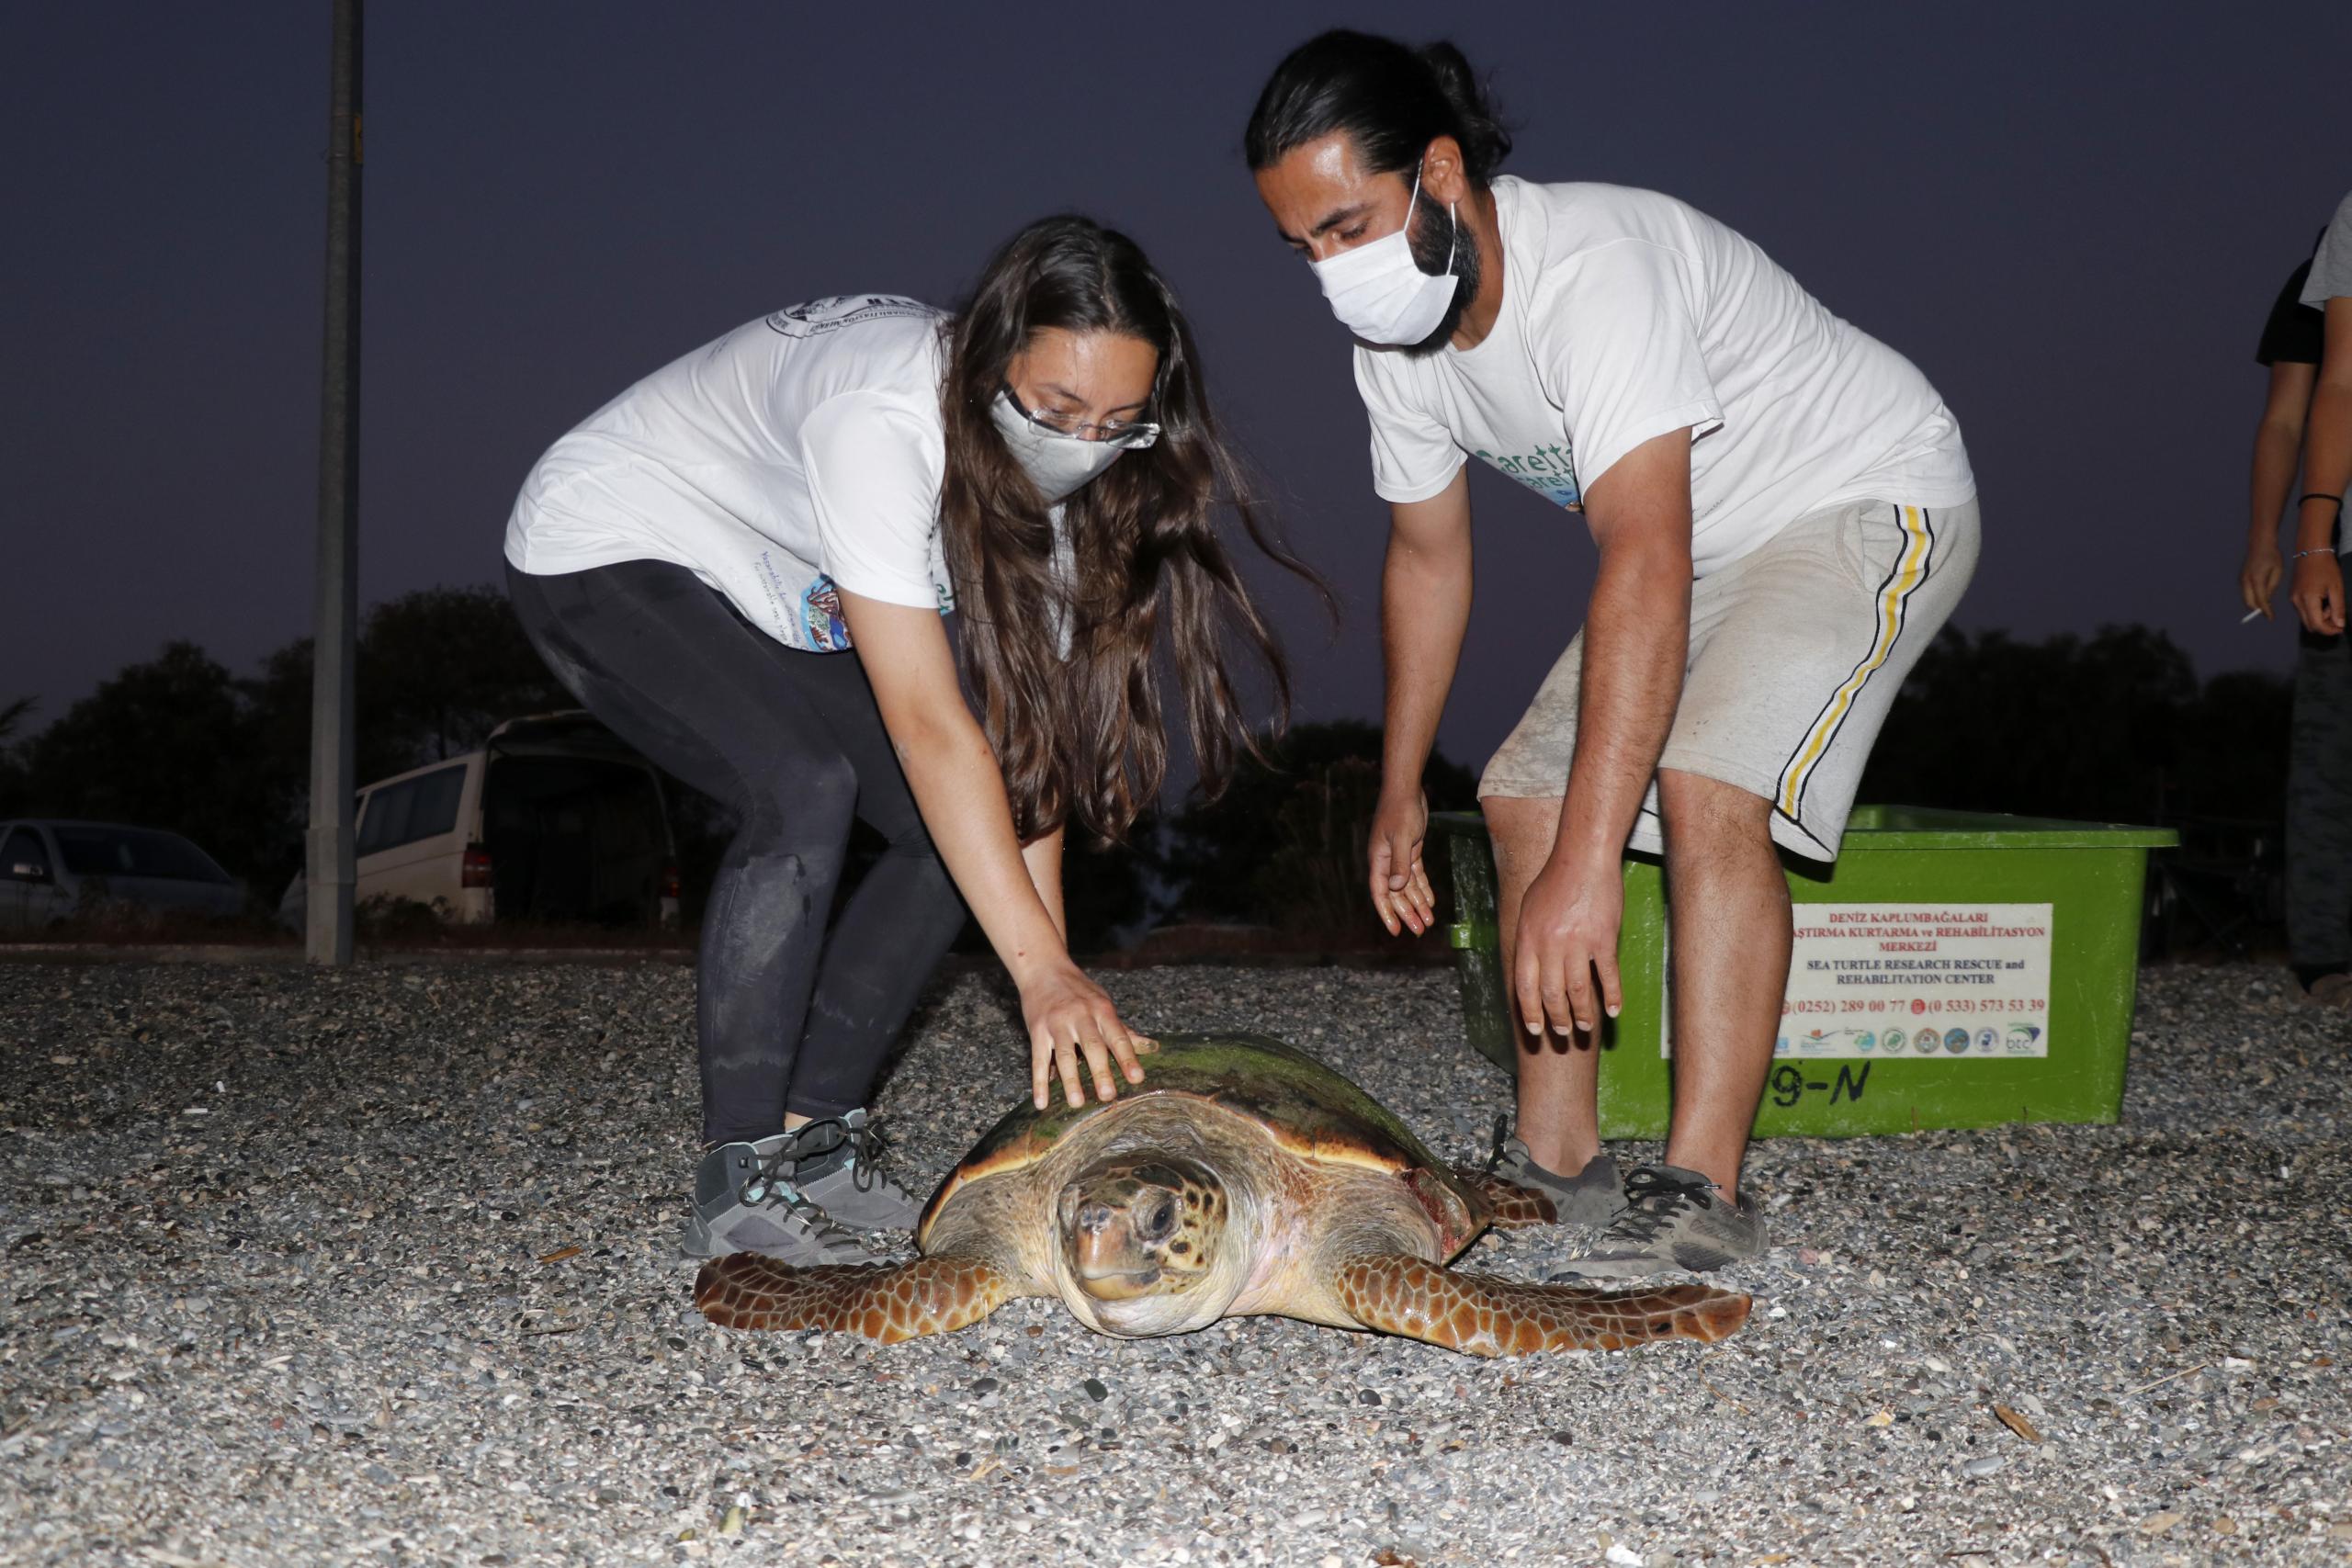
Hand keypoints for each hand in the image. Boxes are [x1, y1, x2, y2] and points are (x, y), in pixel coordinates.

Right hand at [1020, 964, 1151, 1109]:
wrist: (1043, 968)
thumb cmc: (1078, 990)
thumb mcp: (1103, 1004)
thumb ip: (1123, 1030)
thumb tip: (1153, 1047)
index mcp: (1101, 1010)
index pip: (1118, 1036)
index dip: (1128, 1058)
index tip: (1137, 1078)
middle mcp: (1080, 1016)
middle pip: (1092, 1046)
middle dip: (1101, 1071)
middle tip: (1108, 1096)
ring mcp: (1057, 1024)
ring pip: (1064, 1055)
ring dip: (1070, 1080)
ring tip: (1077, 1103)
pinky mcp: (1037, 1031)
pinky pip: (1038, 1059)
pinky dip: (1039, 1082)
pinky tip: (1042, 1102)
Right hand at [1368, 787, 1434, 936]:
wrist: (1406, 790)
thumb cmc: (1400, 811)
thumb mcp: (1402, 838)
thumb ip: (1400, 863)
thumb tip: (1397, 888)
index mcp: (1379, 860)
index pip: (1381, 893)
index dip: (1387, 913)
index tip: (1396, 931)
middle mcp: (1387, 862)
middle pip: (1396, 894)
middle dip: (1407, 913)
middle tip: (1419, 930)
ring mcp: (1398, 856)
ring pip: (1407, 887)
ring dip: (1417, 904)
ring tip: (1427, 922)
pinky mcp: (1410, 850)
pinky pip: (1416, 875)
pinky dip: (1423, 889)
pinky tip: (1430, 901)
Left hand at [1512, 852, 1623, 1039]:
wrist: (1583, 858)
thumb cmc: (1555, 880)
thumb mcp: (1528, 908)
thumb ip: (1528, 940)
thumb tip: (1529, 969)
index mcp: (1528, 938)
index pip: (1525, 986)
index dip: (1530, 1012)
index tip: (1535, 1029)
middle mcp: (1550, 944)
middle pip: (1551, 993)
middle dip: (1556, 1019)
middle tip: (1562, 1032)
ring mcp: (1578, 943)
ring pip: (1578, 990)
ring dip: (1582, 1014)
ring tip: (1585, 1027)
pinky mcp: (1604, 939)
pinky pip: (1607, 976)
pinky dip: (1612, 996)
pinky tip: (1614, 1011)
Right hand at [2240, 540, 2282, 619]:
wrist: (2259, 544)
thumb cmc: (2272, 557)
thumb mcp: (2277, 572)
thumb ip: (2271, 587)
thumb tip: (2266, 601)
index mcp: (2257, 579)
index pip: (2261, 600)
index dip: (2266, 611)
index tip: (2271, 618)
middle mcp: (2246, 581)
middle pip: (2249, 603)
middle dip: (2258, 609)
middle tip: (2268, 613)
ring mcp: (2242, 580)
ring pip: (2246, 599)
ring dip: (2255, 603)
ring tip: (2267, 605)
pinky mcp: (2241, 579)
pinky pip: (2246, 593)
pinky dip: (2252, 597)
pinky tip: (2261, 595)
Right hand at [2290, 550, 2346, 636]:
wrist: (2311, 552)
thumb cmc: (2326, 568)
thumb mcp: (2336, 588)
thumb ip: (2338, 608)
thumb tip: (2339, 625)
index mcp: (2308, 599)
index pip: (2317, 625)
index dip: (2330, 630)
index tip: (2341, 628)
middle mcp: (2296, 602)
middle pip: (2310, 625)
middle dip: (2325, 625)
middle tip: (2337, 616)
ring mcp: (2293, 599)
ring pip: (2306, 619)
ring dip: (2319, 618)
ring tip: (2330, 605)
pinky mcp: (2292, 596)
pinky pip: (2303, 611)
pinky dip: (2313, 611)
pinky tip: (2322, 601)